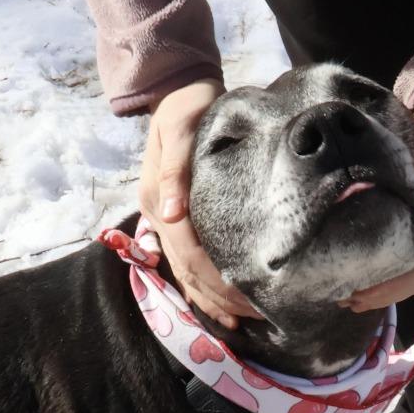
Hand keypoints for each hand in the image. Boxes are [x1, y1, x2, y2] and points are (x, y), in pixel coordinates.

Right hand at [138, 80, 261, 327]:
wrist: (177, 91)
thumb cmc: (186, 108)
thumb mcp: (179, 129)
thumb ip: (174, 170)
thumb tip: (171, 213)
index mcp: (158, 200)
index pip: (190, 254)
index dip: (217, 281)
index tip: (249, 300)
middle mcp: (158, 215)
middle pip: (187, 271)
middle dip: (219, 298)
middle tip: (255, 319)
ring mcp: (164, 218)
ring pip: (184, 272)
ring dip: (209, 299)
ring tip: (240, 321)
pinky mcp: (175, 217)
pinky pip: (186, 259)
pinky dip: (202, 284)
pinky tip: (221, 302)